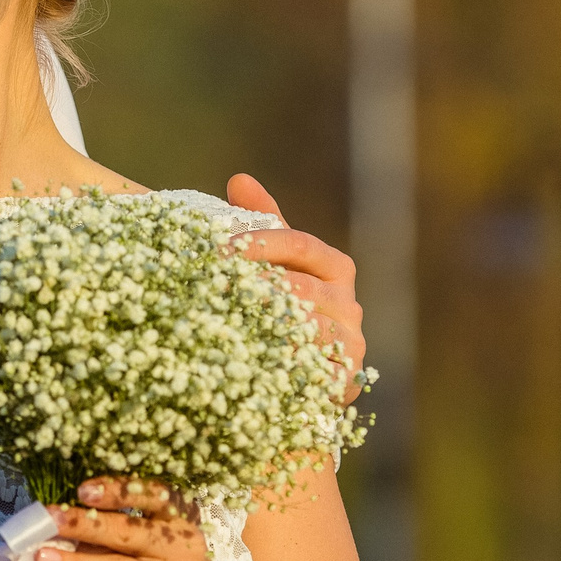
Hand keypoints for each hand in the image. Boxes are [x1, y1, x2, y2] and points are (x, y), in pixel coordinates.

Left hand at [41, 480, 240, 560]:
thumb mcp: (155, 546)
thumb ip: (119, 533)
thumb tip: (64, 521)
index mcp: (181, 521)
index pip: (153, 497)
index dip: (118, 491)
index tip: (82, 490)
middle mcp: (185, 550)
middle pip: (131, 533)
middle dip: (85, 525)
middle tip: (49, 521)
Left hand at [226, 174, 366, 400]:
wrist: (301, 378)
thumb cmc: (285, 309)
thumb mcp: (274, 263)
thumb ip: (262, 223)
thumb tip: (239, 179)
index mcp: (335, 267)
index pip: (300, 243)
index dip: (260, 242)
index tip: (219, 248)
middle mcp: (348, 304)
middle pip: (302, 287)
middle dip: (254, 286)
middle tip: (211, 286)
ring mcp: (350, 344)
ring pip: (307, 329)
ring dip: (263, 326)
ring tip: (222, 321)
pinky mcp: (342, 381)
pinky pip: (311, 370)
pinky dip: (280, 363)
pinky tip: (246, 359)